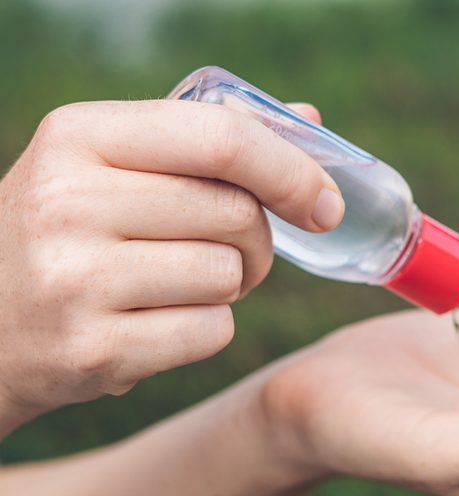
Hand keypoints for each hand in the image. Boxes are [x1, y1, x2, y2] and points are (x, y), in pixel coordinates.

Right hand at [0, 100, 340, 414]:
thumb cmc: (72, 232)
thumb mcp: (111, 164)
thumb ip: (206, 138)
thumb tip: (308, 116)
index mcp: (79, 135)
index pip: (223, 138)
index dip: (292, 170)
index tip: (325, 202)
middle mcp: (67, 201)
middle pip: (238, 214)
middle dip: (257, 240)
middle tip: (231, 250)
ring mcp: (73, 280)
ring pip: (230, 276)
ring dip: (229, 286)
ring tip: (178, 284)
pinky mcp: (92, 350)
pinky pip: (212, 332)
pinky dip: (207, 329)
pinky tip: (157, 322)